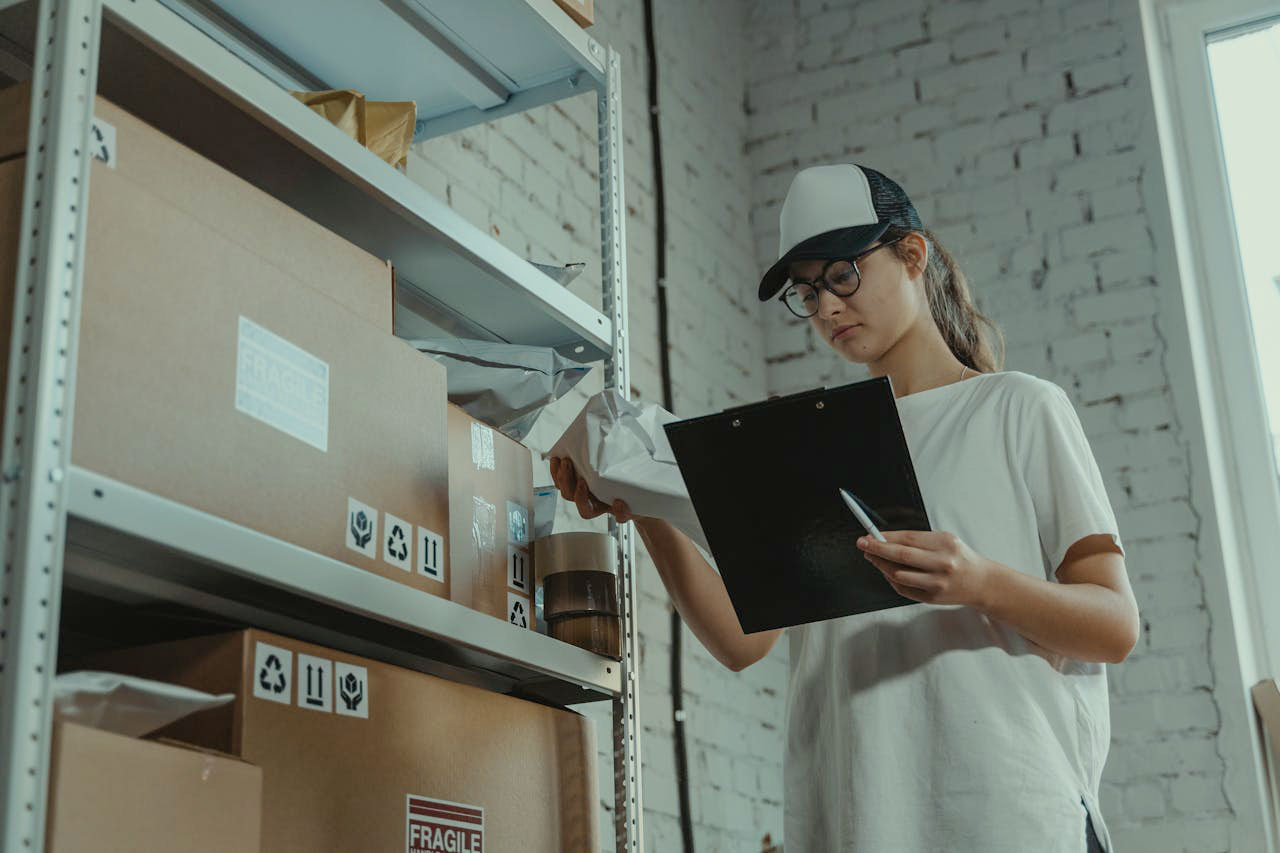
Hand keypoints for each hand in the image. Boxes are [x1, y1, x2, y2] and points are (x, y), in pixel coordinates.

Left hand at [548, 456, 637, 522]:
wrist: (633, 492)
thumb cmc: (630, 499)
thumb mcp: (631, 507)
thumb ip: (625, 511)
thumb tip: (618, 505)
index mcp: (597, 508)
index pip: (585, 510)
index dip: (581, 498)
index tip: (584, 483)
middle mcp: (586, 499)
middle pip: (569, 495)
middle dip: (565, 479)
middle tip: (568, 463)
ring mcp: (579, 489)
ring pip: (562, 486)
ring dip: (558, 473)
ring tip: (561, 459)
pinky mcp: (576, 477)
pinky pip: (560, 477)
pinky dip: (556, 468)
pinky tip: (556, 458)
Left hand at [857, 530, 996, 608]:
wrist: (981, 583)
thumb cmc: (960, 558)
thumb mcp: (944, 540)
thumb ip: (917, 540)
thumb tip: (885, 538)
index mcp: (945, 544)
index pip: (908, 539)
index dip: (885, 537)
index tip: (869, 534)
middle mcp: (942, 564)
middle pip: (901, 556)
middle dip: (877, 549)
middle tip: (863, 544)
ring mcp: (937, 583)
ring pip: (898, 574)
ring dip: (880, 565)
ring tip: (872, 557)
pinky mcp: (932, 598)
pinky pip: (903, 589)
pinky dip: (891, 579)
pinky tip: (886, 571)